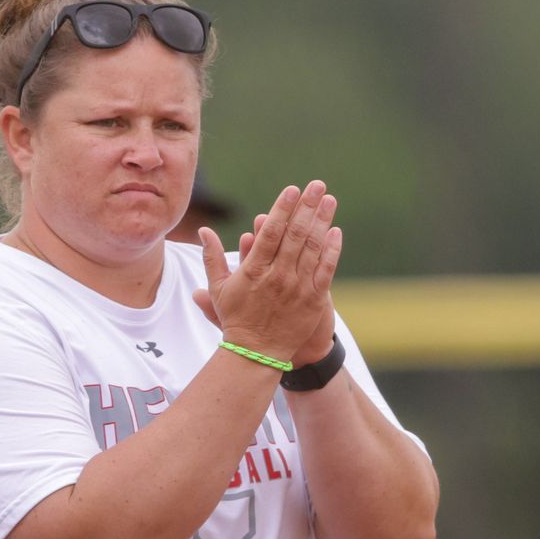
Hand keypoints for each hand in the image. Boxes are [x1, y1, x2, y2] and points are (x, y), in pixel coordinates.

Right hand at [192, 181, 341, 360]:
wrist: (256, 353)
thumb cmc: (235, 318)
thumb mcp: (218, 288)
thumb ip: (212, 257)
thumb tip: (203, 230)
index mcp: (254, 270)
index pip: (271, 232)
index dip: (283, 208)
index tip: (292, 189)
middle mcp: (277, 276)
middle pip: (295, 234)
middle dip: (307, 206)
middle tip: (317, 185)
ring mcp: (297, 288)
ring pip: (312, 248)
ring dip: (322, 221)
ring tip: (329, 200)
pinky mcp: (313, 300)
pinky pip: (325, 270)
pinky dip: (331, 250)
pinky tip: (335, 231)